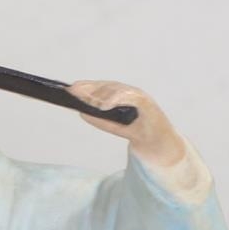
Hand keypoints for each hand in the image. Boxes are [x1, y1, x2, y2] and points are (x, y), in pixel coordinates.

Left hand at [67, 81, 189, 169]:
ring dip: (101, 93)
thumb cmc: (139, 131)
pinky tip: (103, 106)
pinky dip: (117, 99)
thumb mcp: (115, 126)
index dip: (88, 86)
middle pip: (109, 86)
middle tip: (73, 91)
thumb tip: (81, 112)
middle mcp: (132, 94)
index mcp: (124, 96)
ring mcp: (140, 97)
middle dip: (90, 88)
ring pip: (118, 90)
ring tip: (86, 100)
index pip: (104, 87)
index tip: (71, 88)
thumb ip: (100, 120)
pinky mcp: (148, 104)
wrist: (157, 143)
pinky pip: (131, 97)